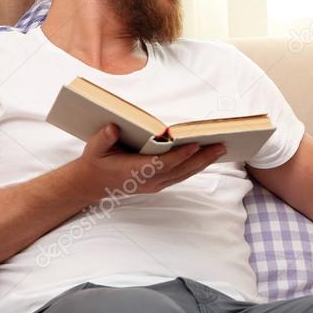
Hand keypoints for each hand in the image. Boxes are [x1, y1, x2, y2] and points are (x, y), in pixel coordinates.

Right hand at [74, 124, 225, 198]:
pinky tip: (207, 157)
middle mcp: (149, 180)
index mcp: (135, 171)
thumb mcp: (94, 148)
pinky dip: (195, 166)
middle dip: (202, 158)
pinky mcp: (159, 183)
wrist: (92, 184)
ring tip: (220, 149)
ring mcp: (155, 184)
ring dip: (203, 162)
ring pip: (184, 174)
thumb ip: (104, 138)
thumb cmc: (96, 162)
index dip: (179, 155)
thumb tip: (113, 128)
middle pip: (181, 170)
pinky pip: (181, 175)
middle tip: (221, 146)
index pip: (162, 164)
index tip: (194, 145)